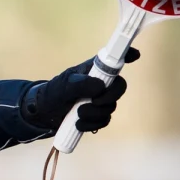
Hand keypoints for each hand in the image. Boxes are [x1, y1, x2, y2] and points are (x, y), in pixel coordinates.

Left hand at [21, 47, 139, 131]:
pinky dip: (92, 124)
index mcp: (94, 70)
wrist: (43, 114)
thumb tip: (100, 87)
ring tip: (77, 113)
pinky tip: (78, 124)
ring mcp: (100, 100)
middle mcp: (101, 83)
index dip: (127, 54)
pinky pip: (104, 121)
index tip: (135, 55)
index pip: (114, 59)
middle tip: (95, 101)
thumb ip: (81, 84)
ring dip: (95, 113)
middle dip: (110, 96)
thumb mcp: (64, 85)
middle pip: (120, 87)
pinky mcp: (97, 115)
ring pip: (111, 107)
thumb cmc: (53, 93)